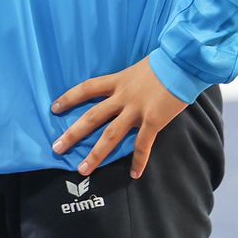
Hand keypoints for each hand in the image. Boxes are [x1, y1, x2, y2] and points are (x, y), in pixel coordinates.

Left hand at [50, 57, 187, 178]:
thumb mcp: (137, 69)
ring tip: (83, 169)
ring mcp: (136, 109)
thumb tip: (123, 91)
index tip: (54, 108)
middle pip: (91, 117)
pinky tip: (135, 174)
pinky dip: (139, 160)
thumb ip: (128, 82)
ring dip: (96, 154)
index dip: (69, 98)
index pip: (86, 88)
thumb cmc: (163, 64)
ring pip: (110, 134)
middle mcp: (122, 96)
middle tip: (57, 148)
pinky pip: (143, 144)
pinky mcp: (153, 120)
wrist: (183, 63)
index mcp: (117, 81)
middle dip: (73, 134)